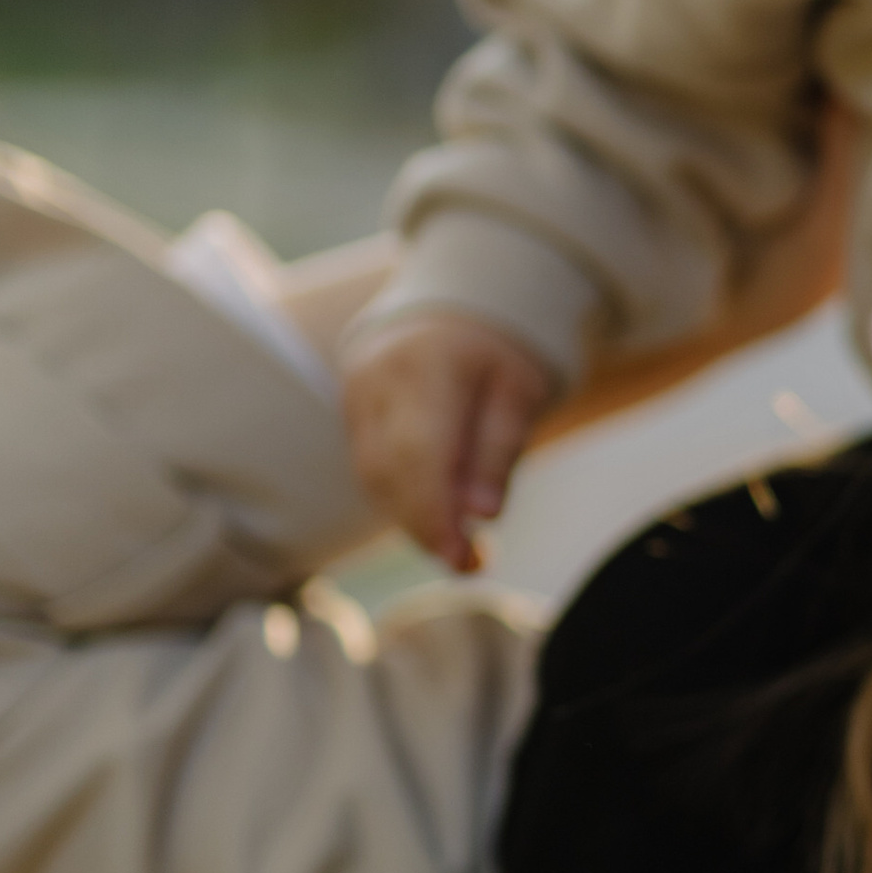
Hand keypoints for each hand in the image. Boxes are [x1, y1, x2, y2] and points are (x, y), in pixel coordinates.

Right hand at [342, 313, 554, 570]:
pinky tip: (438, 520)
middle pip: (388, 471)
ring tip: (462, 550)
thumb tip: (481, 515)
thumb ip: (499, 448)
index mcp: (424, 364)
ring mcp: (356, 395)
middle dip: (426, 526)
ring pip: (374, 477)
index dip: (434, 512)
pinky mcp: (351, 414)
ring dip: (414, 520)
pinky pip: (372, 470)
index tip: (461, 558)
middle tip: (469, 564)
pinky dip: (403, 501)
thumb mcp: (520, 389)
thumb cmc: (496, 352)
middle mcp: (377, 378)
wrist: (450, 308)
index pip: (418, 452)